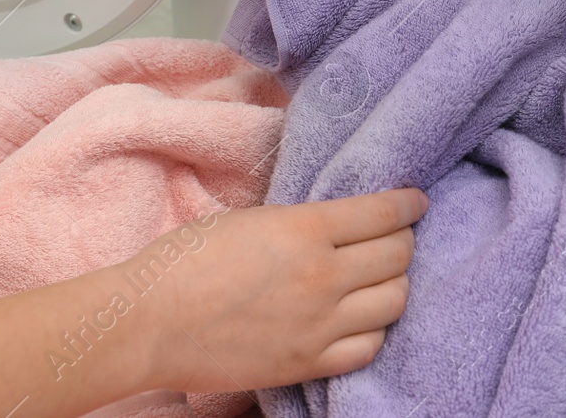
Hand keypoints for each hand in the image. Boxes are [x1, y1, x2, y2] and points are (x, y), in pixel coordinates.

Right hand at [141, 189, 426, 393]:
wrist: (148, 323)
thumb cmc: (186, 261)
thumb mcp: (253, 219)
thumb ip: (304, 222)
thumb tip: (342, 222)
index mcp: (306, 229)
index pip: (384, 213)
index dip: (409, 204)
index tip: (417, 202)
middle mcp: (323, 276)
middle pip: (398, 256)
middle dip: (403, 242)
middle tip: (395, 238)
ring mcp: (319, 324)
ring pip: (394, 301)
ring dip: (394, 285)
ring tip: (381, 278)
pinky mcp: (307, 362)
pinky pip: (368, 347)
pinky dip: (374, 330)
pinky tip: (362, 319)